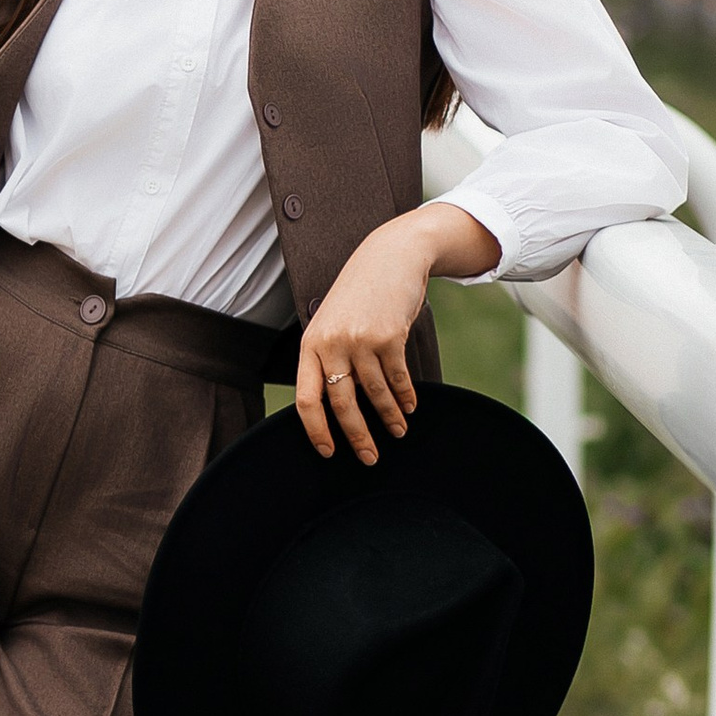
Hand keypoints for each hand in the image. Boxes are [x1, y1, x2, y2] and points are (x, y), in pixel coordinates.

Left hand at [295, 203, 497, 466]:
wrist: (389, 257)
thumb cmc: (358, 295)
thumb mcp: (332, 322)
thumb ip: (328, 357)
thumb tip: (333, 406)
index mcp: (310, 344)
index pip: (305, 399)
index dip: (315, 430)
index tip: (328, 452)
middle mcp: (331, 344)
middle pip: (341, 404)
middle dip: (356, 436)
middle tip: (369, 458)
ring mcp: (360, 340)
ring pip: (374, 394)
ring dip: (388, 419)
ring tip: (398, 432)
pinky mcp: (389, 336)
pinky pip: (398, 378)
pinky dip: (405, 397)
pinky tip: (410, 407)